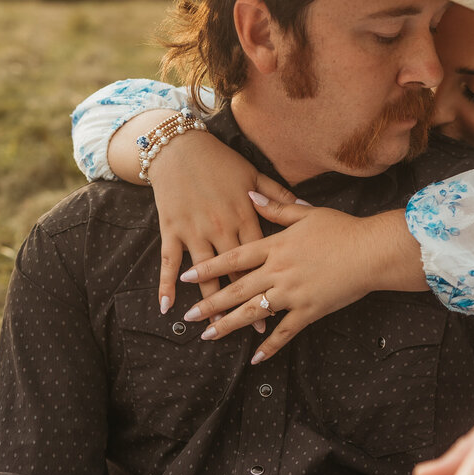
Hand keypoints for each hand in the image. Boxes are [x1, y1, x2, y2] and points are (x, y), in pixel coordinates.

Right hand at [146, 131, 297, 314]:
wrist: (179, 145)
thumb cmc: (220, 161)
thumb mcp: (255, 174)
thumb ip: (280, 197)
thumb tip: (307, 206)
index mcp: (244, 217)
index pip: (261, 259)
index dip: (271, 283)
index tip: (281, 306)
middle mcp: (221, 228)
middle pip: (235, 274)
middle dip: (244, 302)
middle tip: (252, 329)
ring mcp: (195, 231)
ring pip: (204, 275)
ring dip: (209, 303)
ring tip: (213, 328)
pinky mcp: (172, 229)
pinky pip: (169, 262)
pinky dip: (166, 285)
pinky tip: (167, 307)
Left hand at [180, 197, 427, 361]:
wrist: (372, 251)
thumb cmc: (343, 229)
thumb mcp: (307, 213)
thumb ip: (276, 208)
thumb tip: (250, 194)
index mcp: (276, 246)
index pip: (234, 257)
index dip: (208, 266)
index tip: (186, 276)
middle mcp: (279, 271)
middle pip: (237, 288)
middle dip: (210, 303)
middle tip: (189, 317)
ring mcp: (293, 293)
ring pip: (254, 312)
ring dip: (229, 325)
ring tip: (209, 336)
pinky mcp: (310, 311)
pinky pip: (285, 332)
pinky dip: (270, 346)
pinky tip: (255, 358)